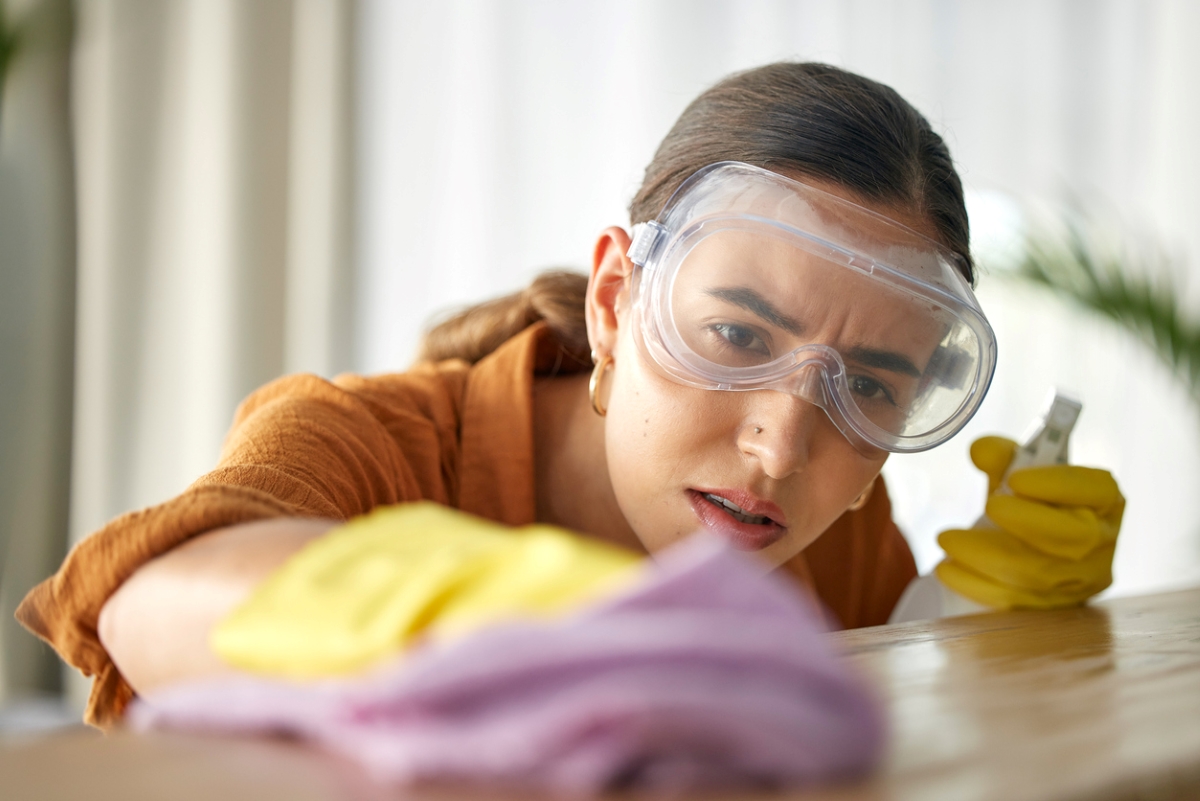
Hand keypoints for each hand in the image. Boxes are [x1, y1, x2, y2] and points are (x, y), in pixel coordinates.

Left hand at [934, 436, 1124, 609]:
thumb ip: (1003, 458)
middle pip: (1072, 536)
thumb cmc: (1029, 503)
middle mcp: (1101, 543)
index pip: (1097, 490)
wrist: (1025, 549)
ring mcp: (1080, 581)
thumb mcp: (1019, 476)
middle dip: (1027, 521)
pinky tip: (946, 569)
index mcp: (1104, 502)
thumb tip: (981, 451)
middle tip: (988, 506)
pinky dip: (975, 584)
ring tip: (946, 539)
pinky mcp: (1051, 608)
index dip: (1059, 484)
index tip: (1015, 479)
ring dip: (986, 555)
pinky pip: (1014, 601)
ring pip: (1037, 573)